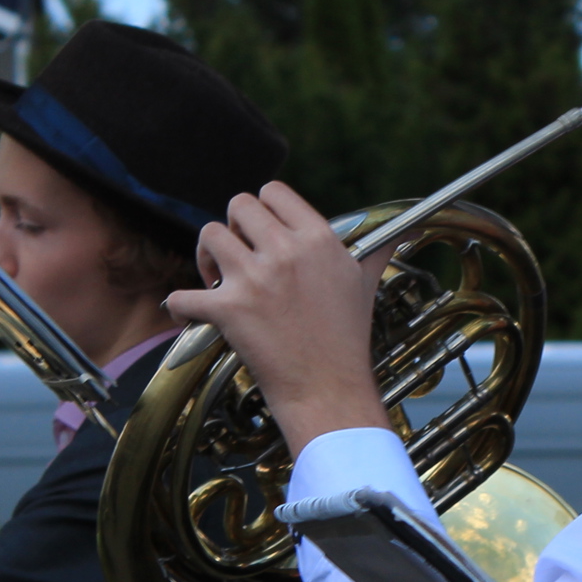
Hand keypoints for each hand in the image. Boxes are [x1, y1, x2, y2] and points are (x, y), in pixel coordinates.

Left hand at [164, 183, 392, 455]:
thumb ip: (376, 250)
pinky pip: (182, 295)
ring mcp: (256, 280)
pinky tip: (190, 312)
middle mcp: (287, 252)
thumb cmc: (347, 339)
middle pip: (238, 205)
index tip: (262, 233)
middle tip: (239, 258)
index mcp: (319, 239)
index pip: (273, 191)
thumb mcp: (366, 284)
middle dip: (234, 229)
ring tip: (217, 279)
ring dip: (206, 256)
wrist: (329, 390)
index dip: (262, 208)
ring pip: (209, 235)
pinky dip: (180, 305)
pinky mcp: (229, 311)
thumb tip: (401, 232)